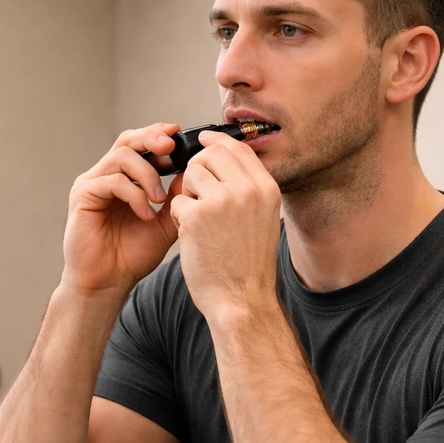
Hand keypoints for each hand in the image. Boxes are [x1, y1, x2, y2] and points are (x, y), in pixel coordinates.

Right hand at [61, 123, 182, 296]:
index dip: (160, 135)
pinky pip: (112, 181)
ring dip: (147, 174)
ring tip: (160, 199)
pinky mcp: (82, 196)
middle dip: (152, 138)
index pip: (141, 145)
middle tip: (172, 146)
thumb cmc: (132, 256)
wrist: (108, 283)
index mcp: (125, 178)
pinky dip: (134, 195)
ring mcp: (92, 184)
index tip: (181, 137)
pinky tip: (146, 214)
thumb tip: (193, 173)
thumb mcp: (165, 224)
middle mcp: (106, 176)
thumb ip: (176, 199)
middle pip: (128, 140)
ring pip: (121, 156)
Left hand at [168, 131, 281, 318]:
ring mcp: (221, 202)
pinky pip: (177, 200)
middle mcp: (247, 190)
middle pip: (210, 155)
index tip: (203, 142)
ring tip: (198, 221)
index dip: (216, 142)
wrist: (242, 300)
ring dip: (187, 194)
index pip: (237, 149)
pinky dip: (179, 216)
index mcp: (266, 189)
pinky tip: (192, 236)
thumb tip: (225, 159)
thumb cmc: (248, 265)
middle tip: (197, 195)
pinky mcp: (196, 217)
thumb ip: (248, 189)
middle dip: (197, 170)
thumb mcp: (262, 220)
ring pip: (191, 175)